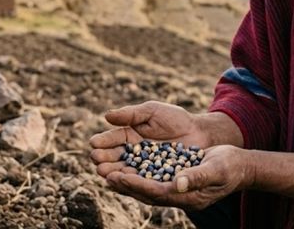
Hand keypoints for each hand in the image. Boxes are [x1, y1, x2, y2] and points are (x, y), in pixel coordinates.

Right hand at [89, 101, 206, 179]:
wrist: (200, 133)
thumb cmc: (176, 118)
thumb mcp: (152, 111)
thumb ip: (130, 114)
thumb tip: (106, 116)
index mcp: (129, 134)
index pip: (112, 139)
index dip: (102, 141)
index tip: (93, 143)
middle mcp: (133, 152)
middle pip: (114, 157)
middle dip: (104, 159)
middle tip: (96, 160)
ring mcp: (143, 166)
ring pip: (125, 170)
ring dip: (113, 172)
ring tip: (105, 173)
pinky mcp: (154, 178)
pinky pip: (140, 180)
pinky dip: (131, 181)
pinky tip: (123, 182)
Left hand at [105, 145, 252, 210]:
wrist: (239, 165)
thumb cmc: (230, 166)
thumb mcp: (216, 169)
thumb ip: (198, 176)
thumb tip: (178, 182)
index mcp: (187, 196)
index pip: (156, 192)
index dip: (136, 186)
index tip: (119, 178)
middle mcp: (178, 195)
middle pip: (147, 192)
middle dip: (126, 185)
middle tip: (106, 175)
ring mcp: (176, 188)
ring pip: (147, 186)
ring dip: (128, 181)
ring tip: (109, 172)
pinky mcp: (175, 179)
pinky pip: (153, 178)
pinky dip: (138, 174)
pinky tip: (126, 166)